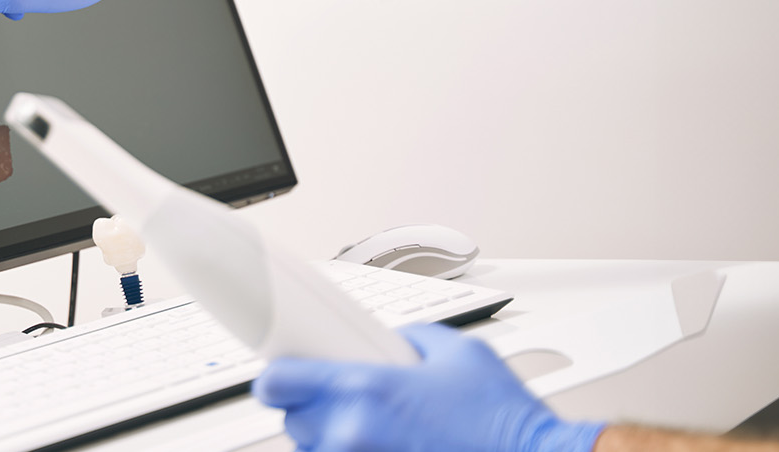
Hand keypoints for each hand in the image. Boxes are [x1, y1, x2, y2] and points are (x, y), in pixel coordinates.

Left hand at [252, 323, 604, 451]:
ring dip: (335, 437)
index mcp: (365, 389)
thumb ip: (411, 338)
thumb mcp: (459, 353)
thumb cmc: (502, 420)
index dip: (276, 377)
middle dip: (315, 407)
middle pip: (294, 419)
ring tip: (378, 430)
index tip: (279, 376)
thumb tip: (392, 341)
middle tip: (348, 402)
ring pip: (317, 449)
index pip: (276, 383)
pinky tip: (390, 445)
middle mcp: (353, 433)